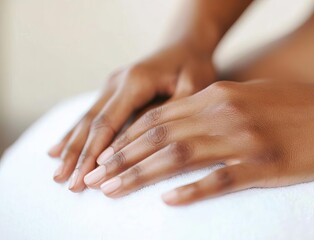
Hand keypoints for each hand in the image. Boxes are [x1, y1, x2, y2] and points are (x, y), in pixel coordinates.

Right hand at [48, 43, 215, 191]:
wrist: (185, 45)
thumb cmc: (193, 67)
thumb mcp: (193, 87)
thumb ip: (170, 113)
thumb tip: (141, 142)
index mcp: (135, 81)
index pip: (108, 123)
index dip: (94, 152)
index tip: (84, 178)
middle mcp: (117, 81)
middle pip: (91, 122)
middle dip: (78, 155)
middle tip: (64, 183)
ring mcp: (112, 85)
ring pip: (86, 119)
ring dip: (72, 147)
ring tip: (57, 174)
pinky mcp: (113, 90)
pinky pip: (91, 114)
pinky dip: (75, 134)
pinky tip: (58, 149)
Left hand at [83, 78, 313, 204]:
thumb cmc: (301, 104)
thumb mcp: (251, 95)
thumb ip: (218, 106)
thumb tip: (188, 123)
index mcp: (220, 96)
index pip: (161, 118)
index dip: (128, 139)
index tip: (104, 158)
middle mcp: (225, 114)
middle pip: (161, 138)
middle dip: (123, 160)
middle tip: (95, 179)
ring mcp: (245, 140)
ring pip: (180, 157)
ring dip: (142, 175)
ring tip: (113, 191)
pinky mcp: (268, 164)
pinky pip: (222, 179)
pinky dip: (193, 191)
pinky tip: (169, 204)